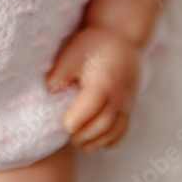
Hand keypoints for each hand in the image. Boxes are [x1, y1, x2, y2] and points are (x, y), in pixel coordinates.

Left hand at [45, 26, 139, 152]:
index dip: (76, 121)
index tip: (64, 126)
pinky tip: (102, 144)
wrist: (120, 37)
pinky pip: (125, 128)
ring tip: (82, 144)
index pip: (90, 109)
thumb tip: (50, 91)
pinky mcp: (130, 104)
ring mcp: (127, 101)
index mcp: (103, 82)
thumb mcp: (72, 54)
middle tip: (69, 138)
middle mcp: (118, 95)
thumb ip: (60, 74)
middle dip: (85, 135)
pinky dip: (114, 139)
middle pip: (103, 124)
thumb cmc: (92, 44)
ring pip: (114, 130)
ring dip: (98, 141)